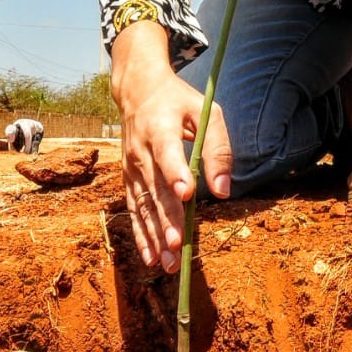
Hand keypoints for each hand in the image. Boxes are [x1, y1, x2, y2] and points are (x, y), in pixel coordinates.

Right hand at [112, 22, 232, 272]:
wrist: (137, 90)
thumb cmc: (178, 100)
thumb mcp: (205, 111)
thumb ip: (217, 147)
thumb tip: (223, 191)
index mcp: (160, 128)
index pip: (167, 153)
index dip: (176, 173)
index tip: (186, 194)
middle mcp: (140, 150)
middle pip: (155, 188)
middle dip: (166, 218)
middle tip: (178, 243)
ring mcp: (131, 167)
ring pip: (142, 205)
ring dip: (154, 235)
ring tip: (166, 261)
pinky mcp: (128, 178)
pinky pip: (134, 209)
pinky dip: (141, 234)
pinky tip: (151, 257)